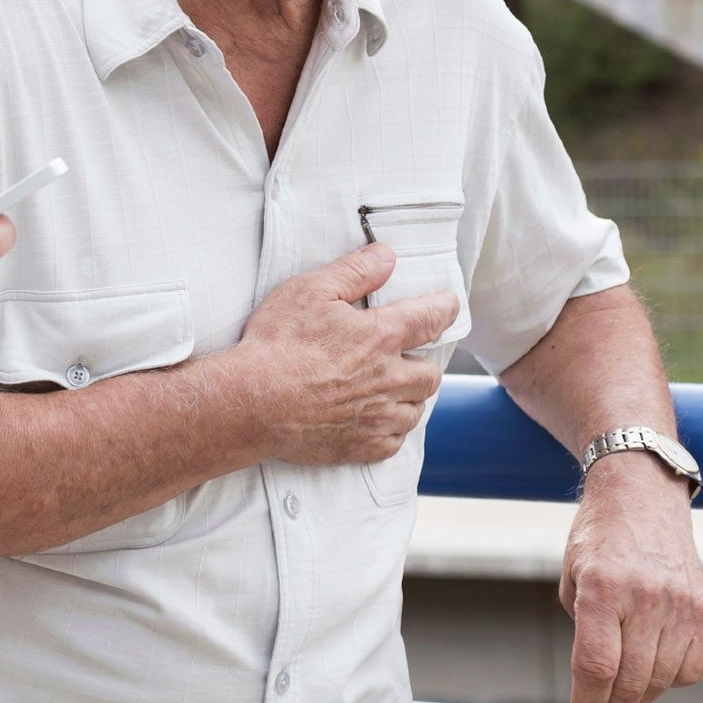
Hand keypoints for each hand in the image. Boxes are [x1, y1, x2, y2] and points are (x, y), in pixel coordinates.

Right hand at [226, 243, 459, 466]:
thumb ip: (355, 271)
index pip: (431, 318)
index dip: (444, 308)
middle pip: (431, 373)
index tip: (449, 305)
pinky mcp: (364, 446)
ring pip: (416, 409)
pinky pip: (396, 440)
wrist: (253, 402)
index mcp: (382, 337)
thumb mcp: (309, 291)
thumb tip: (387, 256)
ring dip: (409, 397)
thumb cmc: (277, 343)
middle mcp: (390, 379)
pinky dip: (391, 428)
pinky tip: (375, 419)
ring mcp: (379, 416)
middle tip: (406, 356)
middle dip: (423, 362)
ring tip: (390, 389)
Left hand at [562, 452, 702, 702]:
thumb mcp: (572, 576)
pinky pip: (691, 668)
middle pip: (630, 679)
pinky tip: (652, 666)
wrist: (642, 496)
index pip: (596, 665)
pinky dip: (670, 678)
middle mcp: (644, 597)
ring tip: (621, 692)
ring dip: (639, 695)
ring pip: (661, 679)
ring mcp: (680, 605)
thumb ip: (583, 627)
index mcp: (601, 587)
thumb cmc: (597, 538)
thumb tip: (595, 682)